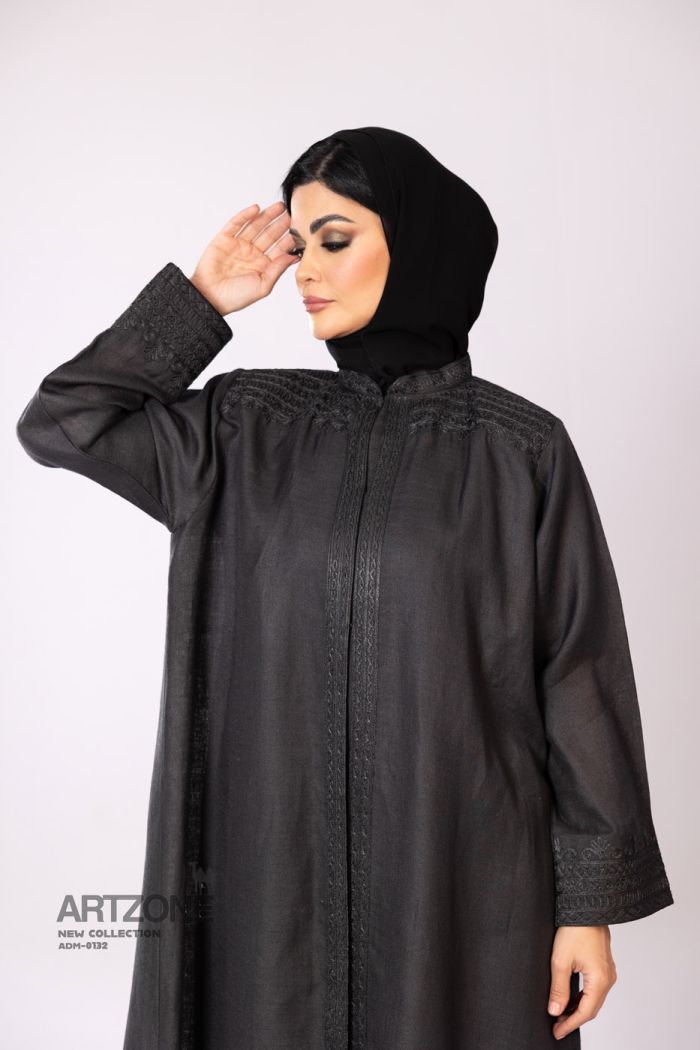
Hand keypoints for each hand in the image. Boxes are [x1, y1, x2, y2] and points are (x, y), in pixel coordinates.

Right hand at [189, 201, 299, 315]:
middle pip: (269, 235)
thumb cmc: (236, 297)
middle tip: (293, 213)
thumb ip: (278, 269)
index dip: (289, 239)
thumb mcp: (263, 285)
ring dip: (267, 216)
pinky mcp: (224, 239)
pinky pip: (236, 224)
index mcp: (263, 266)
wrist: (210, 297)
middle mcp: (252, 253)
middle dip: (281, 224)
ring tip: (280, 207)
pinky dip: (245, 215)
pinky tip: (257, 209)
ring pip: (255, 226)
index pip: (279, 249)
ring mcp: (238, 245)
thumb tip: (293, 256)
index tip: (301, 230)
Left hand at [548, 925, 616, 1040]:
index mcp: (600, 980)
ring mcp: (608, 972)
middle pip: (592, 1008)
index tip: (556, 1032)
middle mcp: (608, 978)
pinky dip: (582, 997)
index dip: (570, 1024)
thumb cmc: (574, 929)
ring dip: (578, 1008)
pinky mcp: (603, 965)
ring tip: (560, 1014)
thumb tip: (555, 1011)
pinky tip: (570, 998)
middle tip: (556, 1026)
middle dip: (574, 1019)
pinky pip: (595, 988)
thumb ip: (558, 989)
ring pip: (593, 999)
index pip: (585, 1012)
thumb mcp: (560, 961)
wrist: (586, 907)